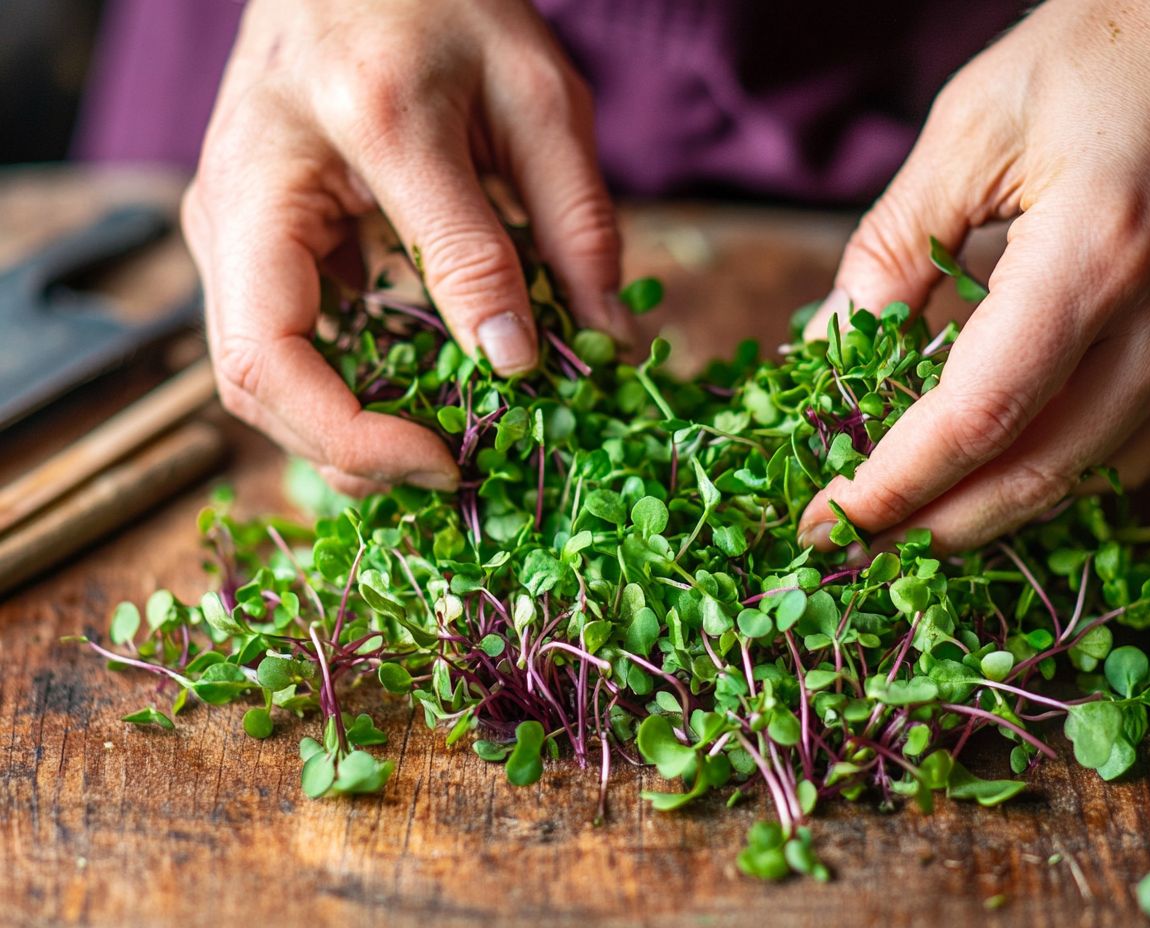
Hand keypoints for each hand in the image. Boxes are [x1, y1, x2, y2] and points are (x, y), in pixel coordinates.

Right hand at [183, 0, 626, 495]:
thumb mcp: (540, 100)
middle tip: (452, 473)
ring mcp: (225, 218)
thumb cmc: (448, 5)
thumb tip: (589, 352)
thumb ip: (571, 227)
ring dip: (339, 437)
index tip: (466, 458)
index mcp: (345, 129)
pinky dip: (334, 396)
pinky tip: (405, 405)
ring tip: (436, 449)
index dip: (378, 430)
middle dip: (351, 453)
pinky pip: (273, 348)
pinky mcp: (238, 240)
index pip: (328, 321)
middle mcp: (248, 183)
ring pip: (251, 376)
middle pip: (253, 374)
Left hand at [798, 0, 1149, 554]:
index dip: (893, 484)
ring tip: (915, 516)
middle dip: (933, 525)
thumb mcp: (970, 129)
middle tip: (856, 544)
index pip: (977, 418)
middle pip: (1036, 473)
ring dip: (994, 509)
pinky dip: (1064, 472)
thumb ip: (893, 248)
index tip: (828, 519)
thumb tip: (831, 348)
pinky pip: (1144, 446)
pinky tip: (1007, 464)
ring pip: (1092, 474)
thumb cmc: (1105, 47)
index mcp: (1100, 254)